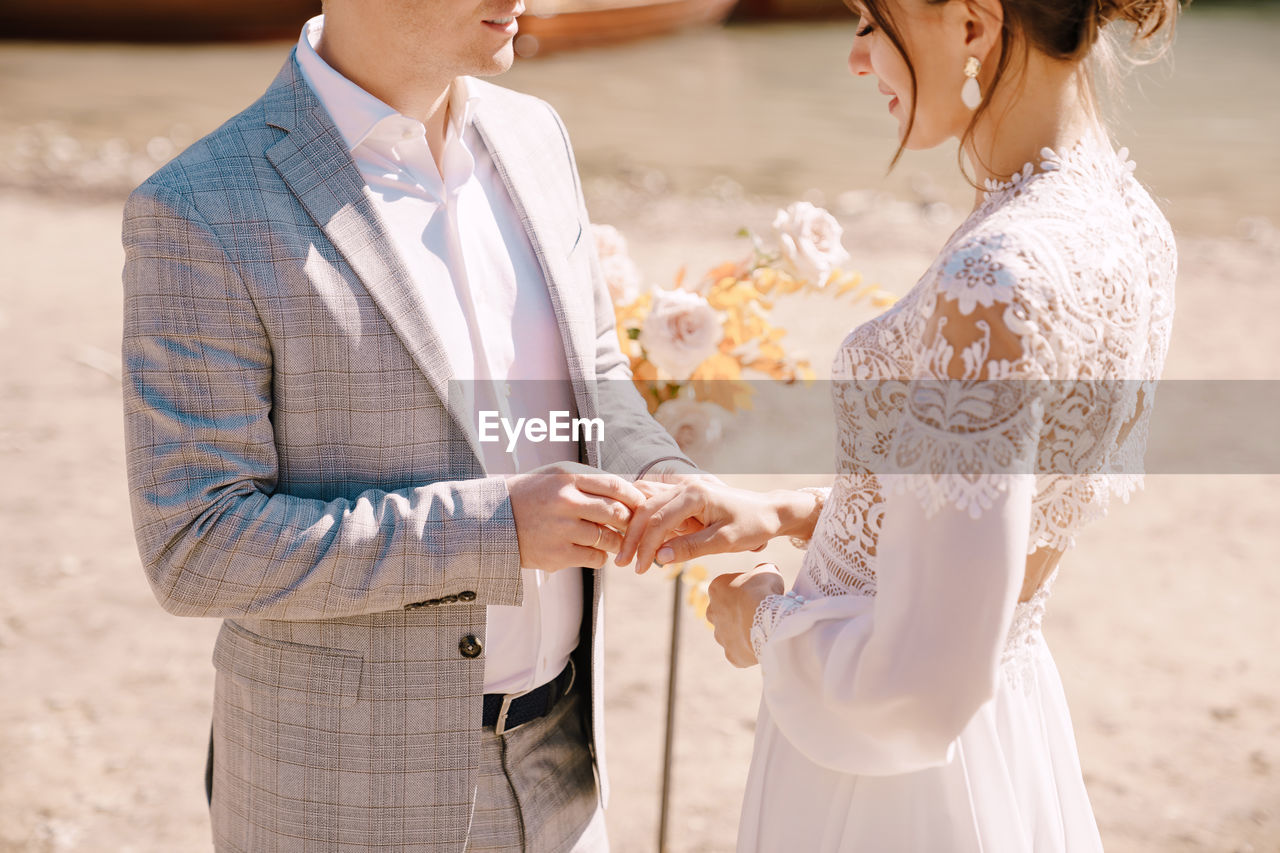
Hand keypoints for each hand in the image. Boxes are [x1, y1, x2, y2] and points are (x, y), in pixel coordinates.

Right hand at [507, 462, 644, 571]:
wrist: (493, 522)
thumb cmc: (530, 496)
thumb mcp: (554, 477)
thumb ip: (587, 481)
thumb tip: (625, 492)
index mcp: (567, 480)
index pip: (614, 485)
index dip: (633, 496)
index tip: (640, 503)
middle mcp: (565, 503)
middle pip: (616, 512)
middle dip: (629, 521)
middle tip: (632, 526)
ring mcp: (561, 530)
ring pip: (608, 538)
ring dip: (616, 541)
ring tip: (613, 540)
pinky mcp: (557, 555)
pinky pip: (595, 557)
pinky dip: (600, 556)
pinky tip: (593, 551)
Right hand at [615, 479, 783, 571]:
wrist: (770, 512)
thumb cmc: (752, 525)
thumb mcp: (724, 541)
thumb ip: (691, 548)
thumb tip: (659, 557)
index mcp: (695, 494)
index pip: (659, 520)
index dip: (646, 546)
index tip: (640, 568)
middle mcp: (685, 487)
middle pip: (646, 509)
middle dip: (632, 537)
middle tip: (623, 563)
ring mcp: (684, 490)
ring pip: (647, 506)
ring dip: (635, 528)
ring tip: (627, 553)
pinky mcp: (685, 499)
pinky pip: (658, 508)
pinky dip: (646, 525)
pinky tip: (639, 543)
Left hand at [706, 564, 784, 667]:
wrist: (768, 620)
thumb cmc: (764, 592)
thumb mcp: (767, 571)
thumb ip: (762, 570)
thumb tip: (766, 570)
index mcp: (716, 588)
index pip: (726, 587)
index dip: (744, 590)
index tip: (758, 592)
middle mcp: (713, 612)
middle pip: (722, 612)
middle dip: (737, 612)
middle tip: (757, 611)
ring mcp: (721, 635)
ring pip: (729, 634)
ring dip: (742, 631)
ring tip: (762, 629)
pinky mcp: (731, 654)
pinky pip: (739, 652)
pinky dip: (749, 650)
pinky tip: (762, 644)